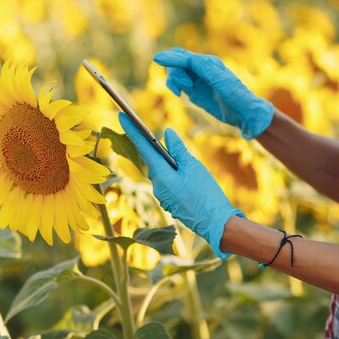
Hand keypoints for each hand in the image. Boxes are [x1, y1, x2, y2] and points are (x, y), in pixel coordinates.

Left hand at [118, 112, 244, 258]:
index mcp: (160, 175)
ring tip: (189, 166)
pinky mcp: (171, 202)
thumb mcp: (193, 166)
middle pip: (154, 160)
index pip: (143, 147)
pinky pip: (169, 183)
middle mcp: (157, 186)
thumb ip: (178, 149)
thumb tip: (166, 134)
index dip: (132, 130)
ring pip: (163, 172)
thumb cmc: (205, 193)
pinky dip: (175, 175)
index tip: (121, 115)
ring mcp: (163, 196)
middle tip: (164, 139)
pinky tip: (189, 177)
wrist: (216, 223)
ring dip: (170, 164)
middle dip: (158, 149)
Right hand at [154, 47, 273, 138]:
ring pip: (175, 71)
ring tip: (182, 91)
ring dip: (173, 79)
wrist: (245, 114)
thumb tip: (188, 58)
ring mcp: (197, 79)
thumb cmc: (238, 97)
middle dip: (174, 71)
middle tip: (183, 87)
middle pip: (177, 61)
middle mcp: (201, 68)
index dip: (171, 57)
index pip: (185, 56)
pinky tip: (178, 93)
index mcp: (209, 63)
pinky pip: (178, 82)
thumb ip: (205, 69)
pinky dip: (174, 85)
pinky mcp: (194, 91)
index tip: (157, 59)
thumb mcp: (222, 82)